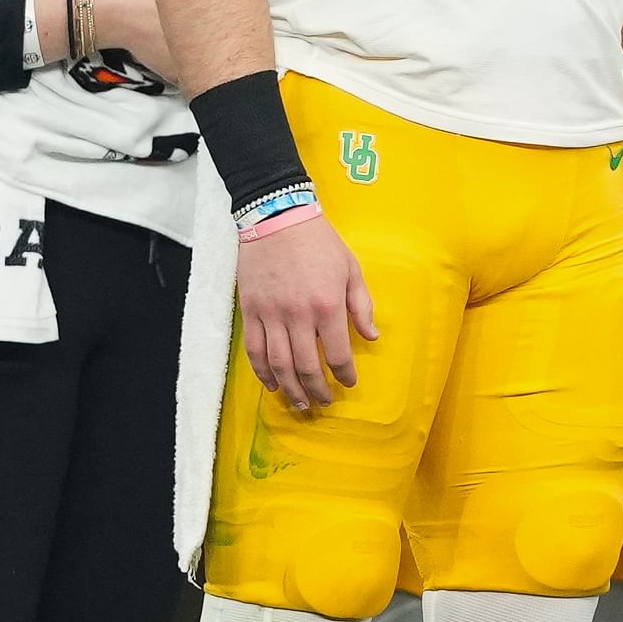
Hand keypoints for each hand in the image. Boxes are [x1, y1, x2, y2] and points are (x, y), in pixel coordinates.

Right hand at [238, 205, 377, 411]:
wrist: (277, 218)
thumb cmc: (319, 242)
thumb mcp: (351, 269)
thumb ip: (362, 306)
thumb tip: (372, 336)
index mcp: (327, 305)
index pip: (338, 354)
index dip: (344, 375)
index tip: (348, 383)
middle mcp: (299, 315)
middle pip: (307, 366)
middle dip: (317, 390)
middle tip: (323, 402)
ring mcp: (271, 314)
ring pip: (279, 364)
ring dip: (291, 389)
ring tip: (300, 403)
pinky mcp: (250, 311)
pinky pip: (254, 350)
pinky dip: (262, 372)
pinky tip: (272, 384)